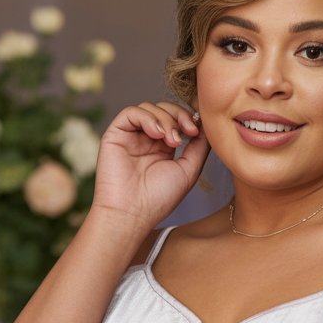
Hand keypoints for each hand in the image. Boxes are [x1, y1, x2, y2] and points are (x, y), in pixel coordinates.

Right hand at [92, 101, 208, 230]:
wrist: (132, 213)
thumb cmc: (158, 199)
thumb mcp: (188, 171)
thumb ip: (199, 147)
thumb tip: (207, 126)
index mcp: (163, 149)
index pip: (177, 121)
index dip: (188, 119)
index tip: (197, 130)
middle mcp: (146, 140)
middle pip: (164, 110)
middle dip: (179, 115)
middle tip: (188, 131)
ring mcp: (131, 136)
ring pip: (149, 108)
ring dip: (165, 119)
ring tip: (171, 141)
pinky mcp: (115, 134)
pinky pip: (131, 112)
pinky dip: (147, 117)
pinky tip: (157, 134)